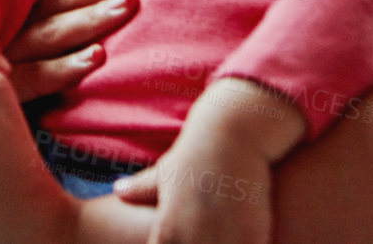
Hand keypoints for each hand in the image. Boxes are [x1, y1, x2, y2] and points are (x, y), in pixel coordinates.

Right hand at [6, 0, 160, 101]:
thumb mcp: (27, 20)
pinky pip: (36, 78)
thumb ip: (64, 0)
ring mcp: (10, 50)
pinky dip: (64, 67)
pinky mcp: (7, 88)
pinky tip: (97, 58)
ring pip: (55, 30)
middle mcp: (20, 18)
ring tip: (130, 2)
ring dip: (92, 16)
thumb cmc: (5, 60)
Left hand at [116, 79, 303, 243]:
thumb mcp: (166, 173)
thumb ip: (141, 188)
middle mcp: (193, 241)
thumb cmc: (195, 154)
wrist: (231, 138)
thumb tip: (118, 190)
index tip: (171, 240)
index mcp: (167, 232)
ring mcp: (224, 241)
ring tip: (218, 239)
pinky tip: (240, 239)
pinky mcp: (253, 238)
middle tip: (199, 238)